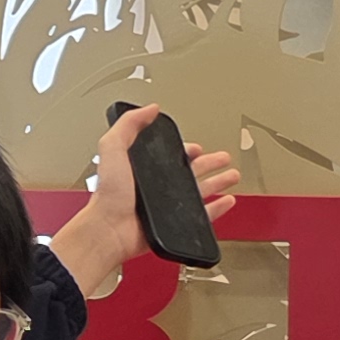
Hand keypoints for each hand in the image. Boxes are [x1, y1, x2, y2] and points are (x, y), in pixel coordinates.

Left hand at [43, 103, 241, 302]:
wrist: (110, 230)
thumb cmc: (108, 195)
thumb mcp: (113, 148)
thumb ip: (128, 126)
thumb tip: (149, 109)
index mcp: (144, 169)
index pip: (171, 155)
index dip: (186, 149)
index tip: (198, 146)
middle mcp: (157, 187)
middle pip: (191, 171)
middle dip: (210, 163)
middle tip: (224, 158)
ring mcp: (167, 206)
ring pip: (201, 191)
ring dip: (218, 182)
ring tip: (232, 176)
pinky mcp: (175, 224)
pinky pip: (203, 215)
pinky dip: (217, 209)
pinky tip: (226, 201)